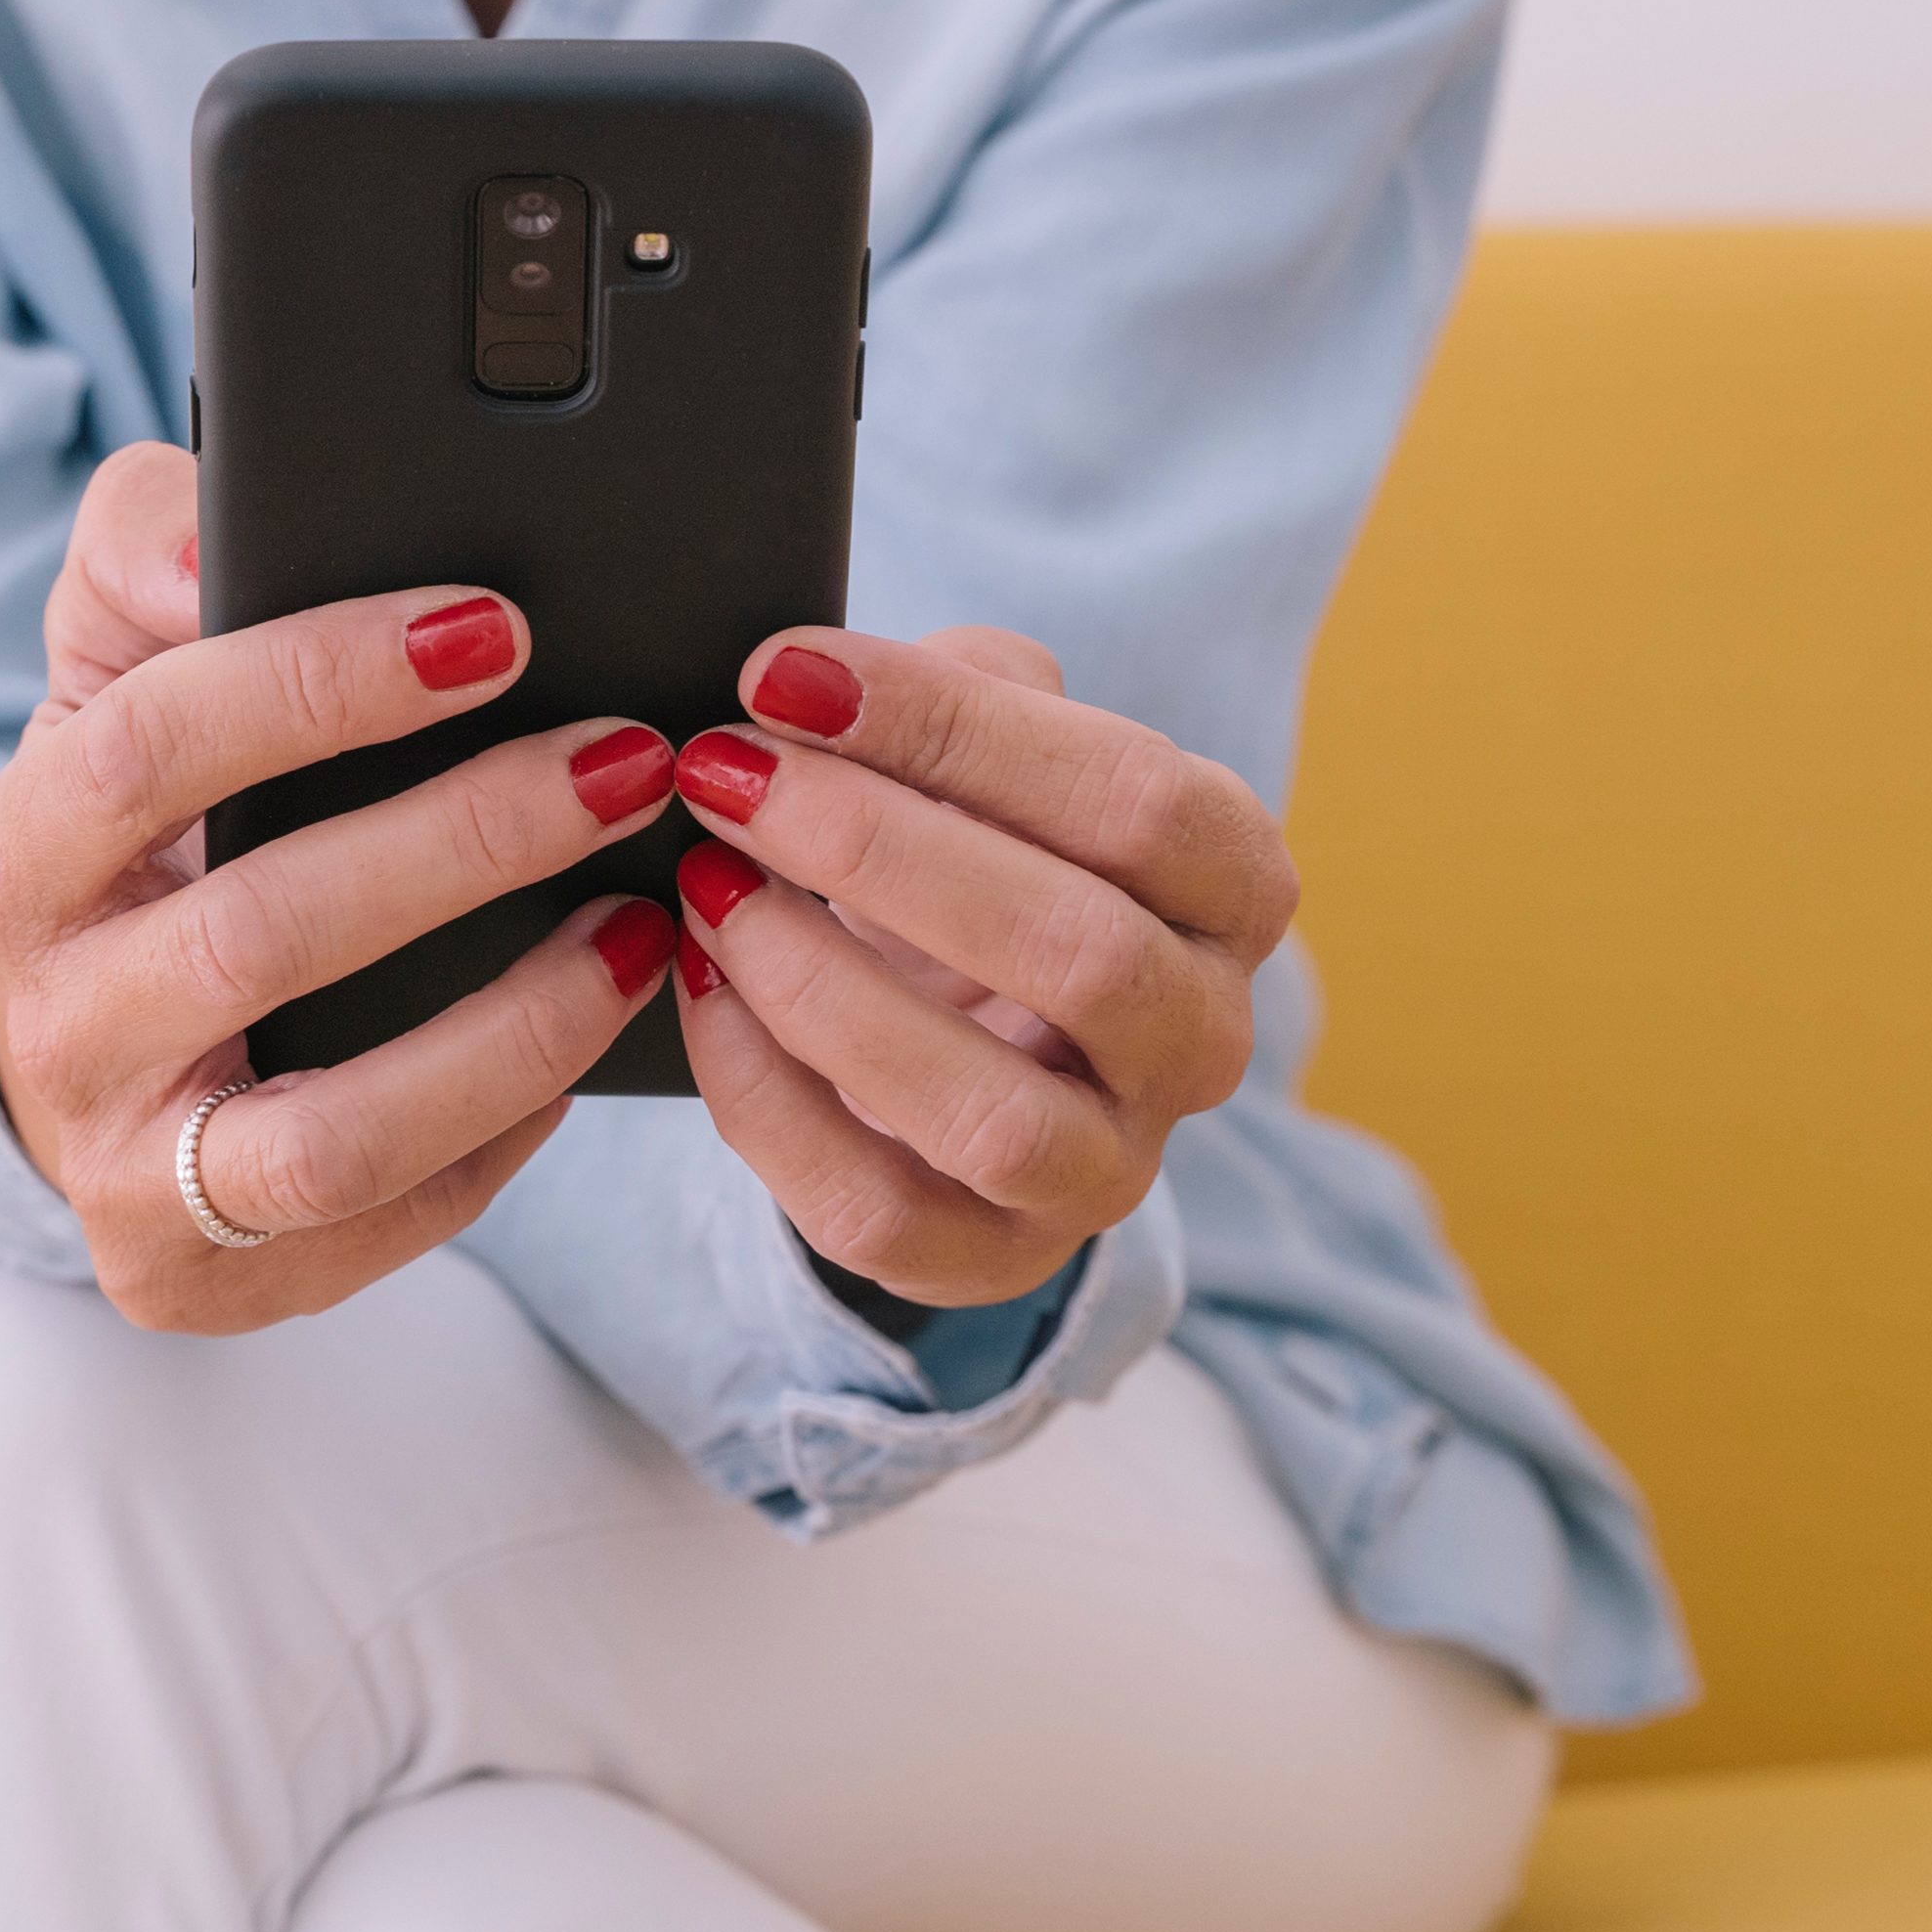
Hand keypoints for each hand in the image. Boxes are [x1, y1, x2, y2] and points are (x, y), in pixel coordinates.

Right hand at [0, 446, 679, 1332]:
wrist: (72, 1052)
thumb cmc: (135, 822)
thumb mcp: (110, 662)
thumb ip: (147, 545)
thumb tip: (213, 540)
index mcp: (17, 857)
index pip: (147, 748)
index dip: (318, 684)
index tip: (491, 625)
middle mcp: (51, 1029)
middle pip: (262, 935)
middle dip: (467, 840)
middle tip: (625, 761)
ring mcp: (125, 1176)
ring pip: (335, 1129)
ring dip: (515, 1024)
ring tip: (642, 921)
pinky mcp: (207, 1283)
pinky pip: (389, 1220)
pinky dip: (508, 1127)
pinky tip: (591, 1026)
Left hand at [664, 628, 1297, 1306]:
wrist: (951, 1021)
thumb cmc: (975, 849)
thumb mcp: (990, 748)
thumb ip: (949, 691)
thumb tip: (814, 680)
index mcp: (1232, 886)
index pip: (1140, 802)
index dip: (959, 730)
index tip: (784, 673)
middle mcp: (1200, 1039)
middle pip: (1080, 954)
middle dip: (877, 851)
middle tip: (725, 775)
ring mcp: (1107, 1169)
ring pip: (988, 1113)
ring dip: (822, 988)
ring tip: (708, 884)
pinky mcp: (990, 1258)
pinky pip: (873, 1209)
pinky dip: (764, 1096)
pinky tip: (699, 984)